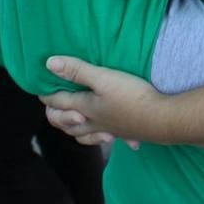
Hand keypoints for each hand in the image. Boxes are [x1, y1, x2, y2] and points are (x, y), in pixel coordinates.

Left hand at [41, 55, 160, 147]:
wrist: (162, 120)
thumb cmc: (132, 97)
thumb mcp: (104, 78)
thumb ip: (78, 71)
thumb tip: (49, 64)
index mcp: (85, 108)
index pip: (58, 103)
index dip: (47, 95)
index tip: (41, 87)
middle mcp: (93, 123)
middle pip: (67, 124)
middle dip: (57, 115)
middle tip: (53, 105)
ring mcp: (109, 130)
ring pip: (84, 135)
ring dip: (75, 130)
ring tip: (74, 121)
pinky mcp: (124, 133)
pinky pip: (108, 139)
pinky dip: (103, 140)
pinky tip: (110, 138)